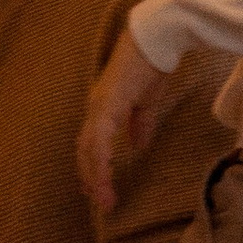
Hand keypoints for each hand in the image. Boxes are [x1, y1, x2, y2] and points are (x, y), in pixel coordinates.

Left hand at [76, 29, 186, 218]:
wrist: (157, 40)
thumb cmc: (152, 66)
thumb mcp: (146, 102)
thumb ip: (140, 124)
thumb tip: (138, 146)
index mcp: (103, 109)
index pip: (91, 144)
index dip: (93, 168)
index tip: (99, 190)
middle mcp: (95, 109)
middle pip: (84, 150)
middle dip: (90, 177)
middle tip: (99, 201)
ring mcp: (99, 106)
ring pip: (89, 148)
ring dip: (94, 175)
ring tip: (103, 198)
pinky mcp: (107, 104)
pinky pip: (99, 138)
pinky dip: (100, 160)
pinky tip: (104, 176)